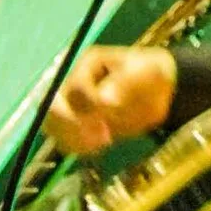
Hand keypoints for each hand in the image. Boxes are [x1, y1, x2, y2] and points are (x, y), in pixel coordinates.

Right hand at [43, 41, 178, 155]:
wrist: (159, 92)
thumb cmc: (150, 73)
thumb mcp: (144, 71)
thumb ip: (124, 83)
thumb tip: (105, 100)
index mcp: (87, 64)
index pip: (74, 87)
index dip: (89, 104)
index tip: (111, 112)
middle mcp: (74, 83)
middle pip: (52, 106)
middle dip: (71, 124)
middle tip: (100, 134)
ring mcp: (73, 106)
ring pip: (54, 126)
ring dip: (76, 138)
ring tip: (104, 139)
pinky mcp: (78, 125)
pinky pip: (66, 140)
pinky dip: (79, 147)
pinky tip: (100, 144)